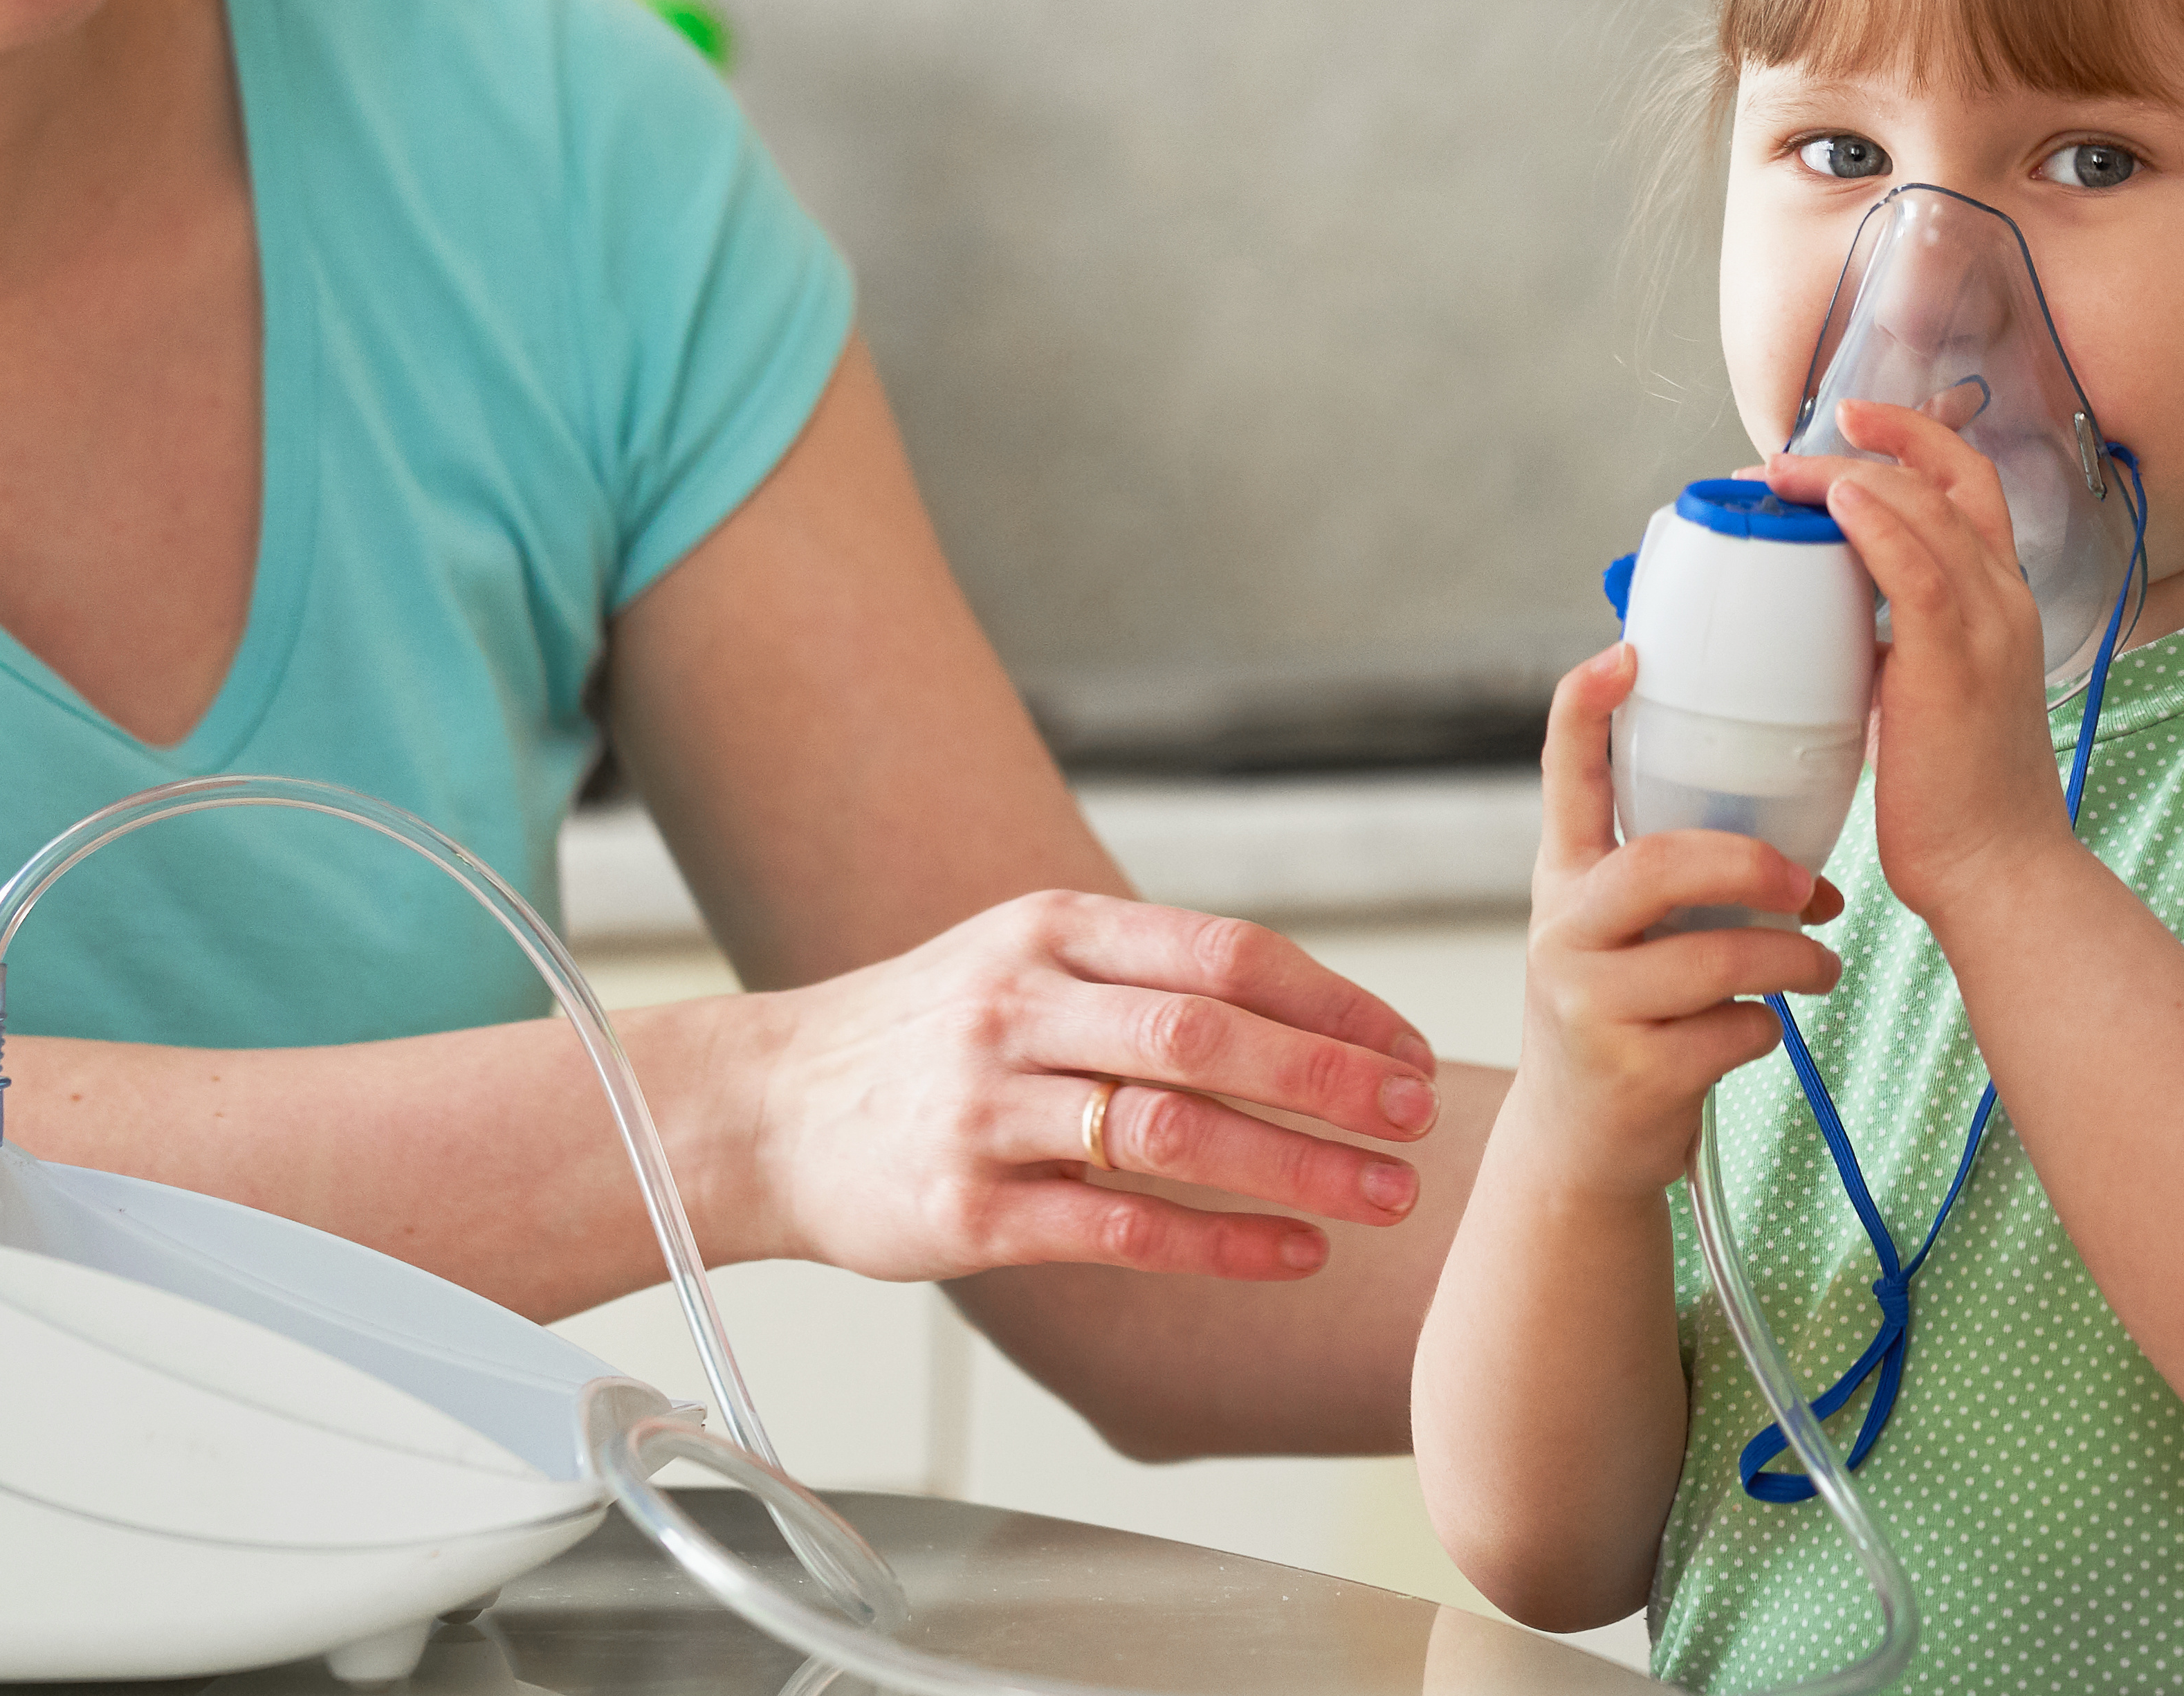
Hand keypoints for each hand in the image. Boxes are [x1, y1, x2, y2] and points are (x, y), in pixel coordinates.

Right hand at [724, 890, 1445, 1284]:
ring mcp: (988, 1109)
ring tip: (1383, 1195)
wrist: (765, 1110)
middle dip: (1331, 1078)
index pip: (1223, 951)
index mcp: (1051, 932)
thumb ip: (1142, 976)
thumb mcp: (1021, 962)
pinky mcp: (966, 1209)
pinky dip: (1220, 1243)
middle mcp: (1021, 1006)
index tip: (1406, 1049)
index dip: (1331, 1002)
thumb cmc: (922, 1038)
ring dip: (1297, 1165)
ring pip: (1172, 1131)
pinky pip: (1118, 1227)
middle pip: (1208, 1034)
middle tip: (1418, 1117)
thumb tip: (1302, 1011)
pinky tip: (1292, 1252)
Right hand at [1501, 643, 1844, 1197]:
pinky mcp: (1631, 1073)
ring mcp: (1589, 1005)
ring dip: (1794, 961)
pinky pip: (1738, 1028)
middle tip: (1809, 884)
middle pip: (1660, 865)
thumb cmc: (1623, 1014)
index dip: (1586, 707)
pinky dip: (1768, 1028)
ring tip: (1820, 966)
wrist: (1578, 1144)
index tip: (1628, 652)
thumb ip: (1673, 877)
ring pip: (1720, 956)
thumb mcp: (1622, 933)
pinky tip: (1757, 1031)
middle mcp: (1563, 933)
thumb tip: (1799, 845)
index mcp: (1564, 878)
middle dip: (1754, 866)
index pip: (1563, 774)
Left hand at [1771, 394, 2075, 916]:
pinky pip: (1917, 570)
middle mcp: (2004, 600)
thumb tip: (1820, 620)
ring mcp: (1987, 627)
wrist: (1997, 870)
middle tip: (1791, 450)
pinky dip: (1874, 525)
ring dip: (1848, 477)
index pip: (1969, 487)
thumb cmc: (1954, 796)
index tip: (1845, 431)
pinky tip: (1830, 504)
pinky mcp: (1956, 664)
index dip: (1911, 442)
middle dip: (1872, 442)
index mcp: (2000, 602)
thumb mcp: (1919, 693)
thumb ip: (1886, 644)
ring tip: (1782, 475)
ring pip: (1927, 509)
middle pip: (1948, 478)